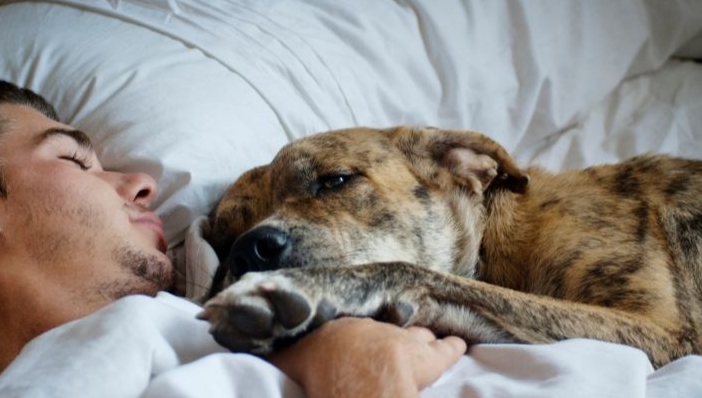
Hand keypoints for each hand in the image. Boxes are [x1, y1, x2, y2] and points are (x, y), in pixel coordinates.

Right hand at [269, 317, 465, 397]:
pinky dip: (452, 348)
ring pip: (418, 336)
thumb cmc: (318, 366)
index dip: (357, 336)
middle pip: (389, 328)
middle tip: (401, 335)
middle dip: (397, 330)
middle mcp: (375, 329)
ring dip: (425, 338)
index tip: (356, 340)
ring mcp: (402, 342)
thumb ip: (278, 352)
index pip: (354, 329)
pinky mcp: (426, 361)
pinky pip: (445, 352)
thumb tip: (241, 341)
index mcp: (344, 330)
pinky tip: (459, 345)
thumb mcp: (291, 358)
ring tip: (432, 337)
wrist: (350, 374)